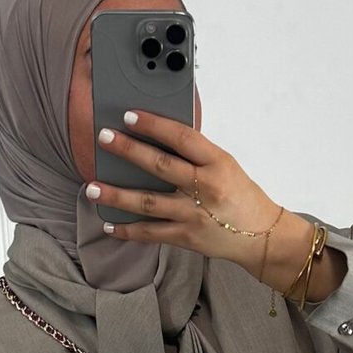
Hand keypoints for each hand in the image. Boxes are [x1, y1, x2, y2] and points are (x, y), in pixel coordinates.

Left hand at [86, 109, 345, 301]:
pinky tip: (109, 225)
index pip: (182, 137)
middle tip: (104, 138)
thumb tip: (157, 139)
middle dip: (129, 151)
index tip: (130, 115)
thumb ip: (196, 154)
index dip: (154, 124)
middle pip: (160, 166)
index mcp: (218, 162)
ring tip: (91, 189)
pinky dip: (128, 230)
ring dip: (117, 196)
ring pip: (149, 203)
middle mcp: (205, 188)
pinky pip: (152, 233)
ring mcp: (194, 215)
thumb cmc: (241, 195)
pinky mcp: (187, 237)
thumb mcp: (225, 165)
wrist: (261, 236)